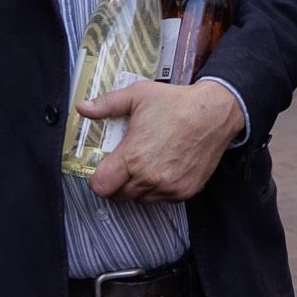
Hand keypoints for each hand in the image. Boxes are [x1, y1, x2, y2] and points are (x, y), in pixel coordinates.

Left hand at [82, 81, 243, 203]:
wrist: (214, 113)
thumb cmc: (176, 103)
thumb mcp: (138, 96)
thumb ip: (106, 104)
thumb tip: (82, 108)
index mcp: (132, 157)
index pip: (100, 187)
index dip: (98, 179)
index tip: (104, 169)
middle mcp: (149, 178)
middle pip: (118, 196)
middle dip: (116, 183)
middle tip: (124, 165)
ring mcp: (168, 187)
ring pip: (139, 200)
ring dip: (137, 188)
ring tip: (145, 166)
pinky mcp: (184, 192)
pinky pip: (161, 200)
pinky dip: (158, 190)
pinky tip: (163, 169)